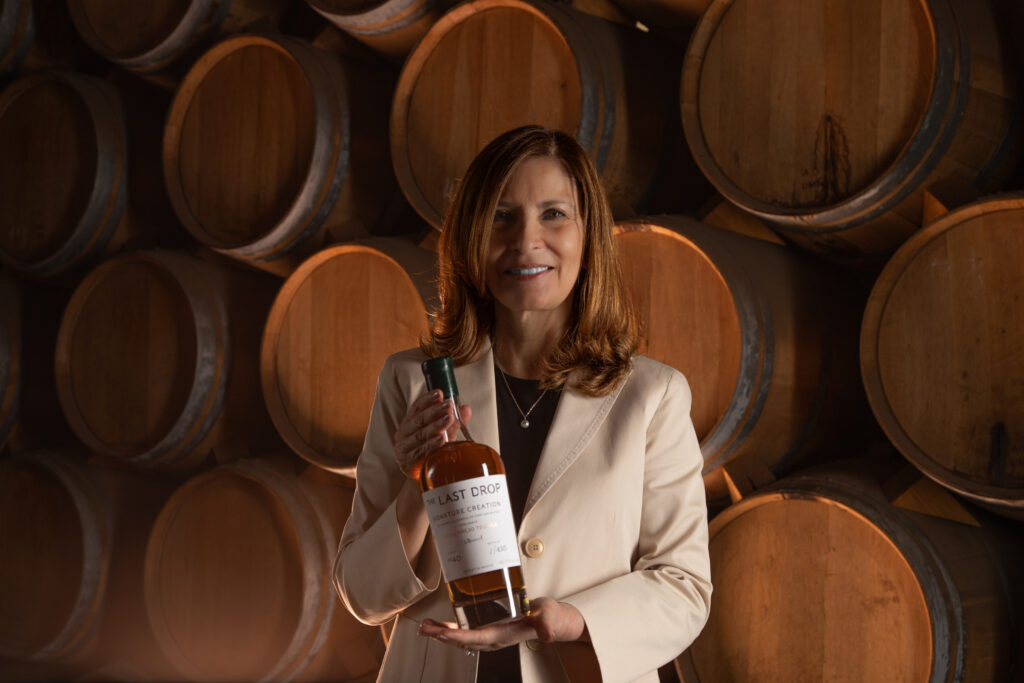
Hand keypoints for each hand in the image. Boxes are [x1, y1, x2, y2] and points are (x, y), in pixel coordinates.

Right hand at [393, 390, 471, 478]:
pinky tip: (441, 439)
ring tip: (448, 419)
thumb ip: (453, 422)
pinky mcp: (408, 462)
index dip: (427, 399)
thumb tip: (466, 408)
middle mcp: (404, 433)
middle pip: (419, 420)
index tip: (439, 393)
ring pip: (420, 435)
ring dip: (435, 426)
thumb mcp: (443, 434)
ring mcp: (404, 448)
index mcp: (410, 422)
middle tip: (448, 405)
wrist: (422, 475)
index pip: (416, 407)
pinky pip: (420, 452)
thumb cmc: (431, 450)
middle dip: (435, 411)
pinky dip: (431, 445)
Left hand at [416, 598, 587, 651]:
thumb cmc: (549, 616)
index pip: (477, 638)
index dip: (458, 637)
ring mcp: (489, 635)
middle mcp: (493, 638)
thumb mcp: (550, 616)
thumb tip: (548, 635)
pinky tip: (438, 625)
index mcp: (504, 635)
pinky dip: (450, 629)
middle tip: (424, 629)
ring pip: (461, 638)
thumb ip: (548, 625)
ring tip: (424, 627)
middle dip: (442, 636)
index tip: (442, 633)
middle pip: (463, 641)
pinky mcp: (488, 629)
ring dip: (442, 634)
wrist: (551, 620)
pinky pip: (465, 632)